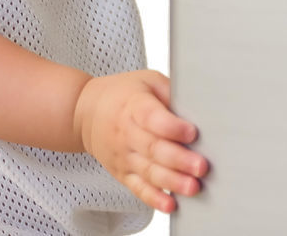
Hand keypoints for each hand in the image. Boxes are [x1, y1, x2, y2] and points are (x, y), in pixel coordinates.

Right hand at [72, 70, 207, 213]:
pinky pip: (138, 188)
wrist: (85, 111)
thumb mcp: (146, 82)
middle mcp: (126, 132)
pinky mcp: (122, 173)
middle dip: (179, 159)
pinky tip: (170, 204)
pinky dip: (153, 198)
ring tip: (193, 187)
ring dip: (172, 181)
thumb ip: (171, 92)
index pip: (150, 117)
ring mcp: (123, 155)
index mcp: (133, 105)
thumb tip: (201, 108)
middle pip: (152, 147)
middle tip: (201, 166)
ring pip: (148, 171)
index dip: (171, 126)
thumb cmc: (123, 95)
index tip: (191, 132)